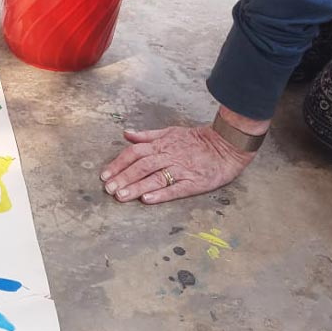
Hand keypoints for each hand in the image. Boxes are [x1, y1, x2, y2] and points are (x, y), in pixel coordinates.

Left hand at [99, 122, 256, 203]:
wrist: (226, 145)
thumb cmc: (196, 140)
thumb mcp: (170, 132)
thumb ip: (147, 135)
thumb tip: (127, 134)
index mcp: (161, 144)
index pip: (135, 153)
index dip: (119, 163)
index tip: (105, 175)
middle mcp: (169, 156)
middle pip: (142, 166)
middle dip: (123, 177)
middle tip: (108, 189)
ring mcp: (181, 169)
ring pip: (155, 177)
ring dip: (137, 187)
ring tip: (121, 196)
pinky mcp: (194, 182)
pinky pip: (176, 188)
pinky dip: (161, 193)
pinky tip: (148, 199)